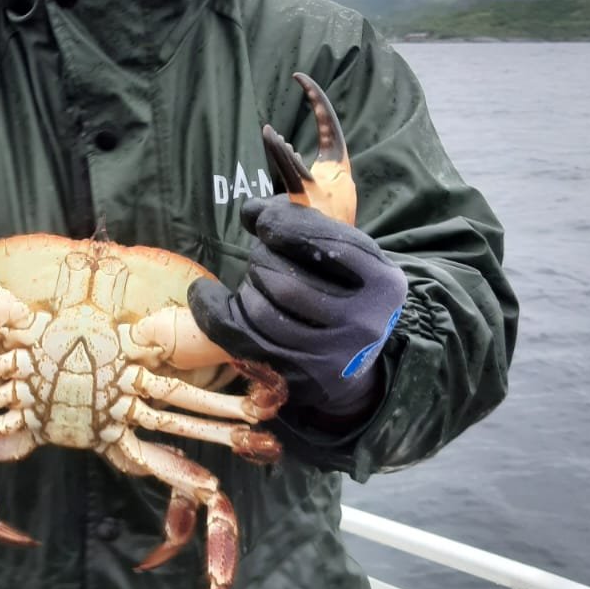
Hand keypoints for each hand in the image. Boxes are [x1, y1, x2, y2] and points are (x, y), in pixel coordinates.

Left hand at [188, 197, 406, 421]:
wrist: (355, 368)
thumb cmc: (345, 296)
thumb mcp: (348, 259)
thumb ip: (308, 226)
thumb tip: (251, 209)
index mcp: (384, 284)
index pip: (328, 245)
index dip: (285, 226)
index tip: (262, 221)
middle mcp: (362, 324)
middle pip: (287, 280)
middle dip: (261, 258)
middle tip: (261, 257)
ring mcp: (329, 357)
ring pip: (262, 310)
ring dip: (246, 286)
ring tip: (253, 281)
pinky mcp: (296, 379)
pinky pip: (241, 338)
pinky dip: (213, 310)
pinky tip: (205, 292)